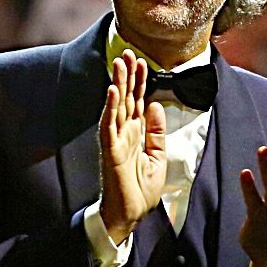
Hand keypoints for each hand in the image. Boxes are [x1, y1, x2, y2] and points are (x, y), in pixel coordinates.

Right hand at [98, 51, 167, 245]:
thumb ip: (156, 131)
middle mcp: (124, 133)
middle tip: (129, 52)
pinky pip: (109, 125)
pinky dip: (110, 107)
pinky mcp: (110, 151)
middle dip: (128, 75)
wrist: (130, 215)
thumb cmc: (140, 189)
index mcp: (136, 133)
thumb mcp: (157, 156)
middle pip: (126, 98)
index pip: (138, 101)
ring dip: (118, 84)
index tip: (142, 61)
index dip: (140, 81)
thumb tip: (156, 104)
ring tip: (120, 63)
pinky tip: (113, 91)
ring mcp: (115, 140)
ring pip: (117, 106)